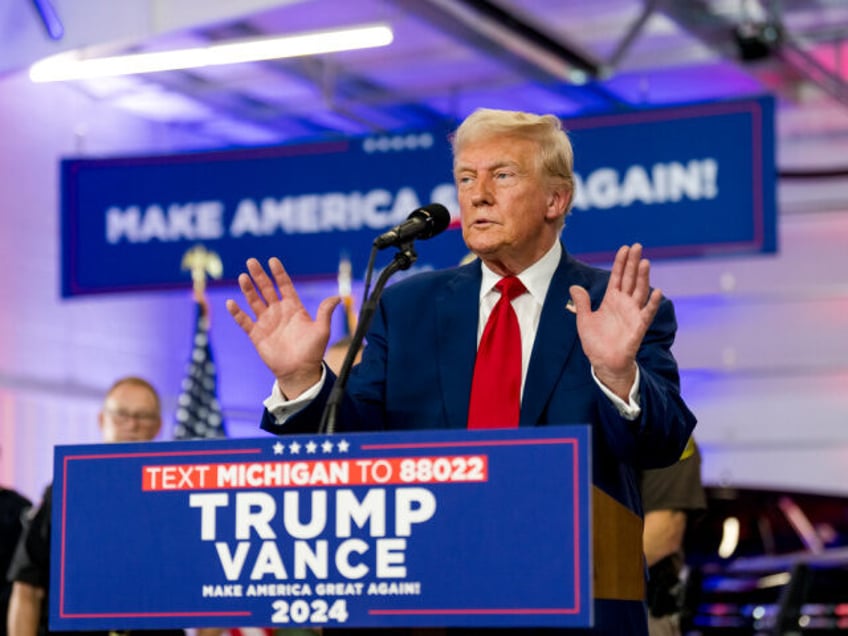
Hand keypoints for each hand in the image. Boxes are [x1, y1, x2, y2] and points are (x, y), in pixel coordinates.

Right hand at [226, 257, 339, 398]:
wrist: (300, 371)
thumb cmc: (313, 351)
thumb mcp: (322, 330)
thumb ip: (325, 312)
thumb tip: (338, 297)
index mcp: (293, 308)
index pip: (285, 286)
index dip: (279, 273)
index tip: (273, 260)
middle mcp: (278, 312)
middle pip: (266, 289)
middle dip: (259, 276)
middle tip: (251, 261)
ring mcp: (266, 322)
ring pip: (254, 302)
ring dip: (248, 289)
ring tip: (243, 276)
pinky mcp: (257, 335)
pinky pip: (244, 321)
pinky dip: (237, 313)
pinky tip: (231, 302)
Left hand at [569, 243, 661, 399]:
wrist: (604, 363)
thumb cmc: (595, 343)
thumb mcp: (584, 319)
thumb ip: (582, 303)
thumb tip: (574, 286)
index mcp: (611, 300)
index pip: (617, 277)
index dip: (621, 263)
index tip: (625, 248)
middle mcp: (624, 304)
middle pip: (630, 279)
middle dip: (633, 263)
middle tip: (638, 246)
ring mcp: (633, 314)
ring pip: (640, 291)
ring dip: (643, 277)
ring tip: (644, 262)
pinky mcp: (639, 327)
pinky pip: (647, 313)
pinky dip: (653, 303)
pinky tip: (657, 292)